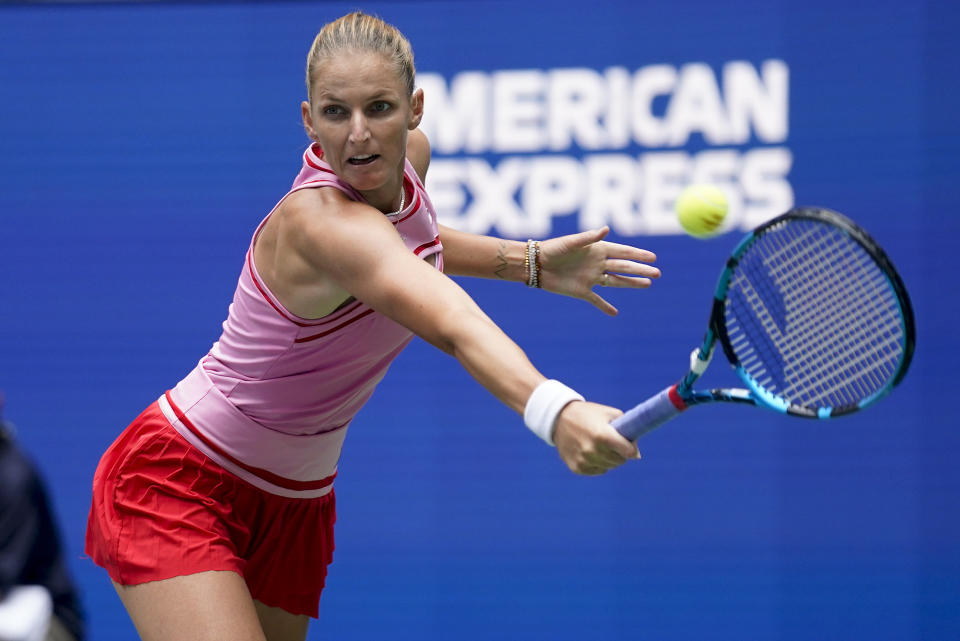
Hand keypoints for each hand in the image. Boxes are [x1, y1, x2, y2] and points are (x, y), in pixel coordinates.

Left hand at [539, 227, 659, 315]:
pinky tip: (615, 313)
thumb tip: (606, 229)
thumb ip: (589, 237)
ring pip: (616, 282)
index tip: (652, 257)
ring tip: (648, 284)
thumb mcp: (571, 242)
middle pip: (624, 268)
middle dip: (640, 270)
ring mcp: (591, 278)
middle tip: (657, 273)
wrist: (536, 264)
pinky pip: (597, 300)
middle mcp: (598, 264)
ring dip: (632, 283)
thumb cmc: (553, 249)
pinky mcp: (582, 291)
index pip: (622, 252)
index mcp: (597, 249)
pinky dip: (605, 307)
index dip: (637, 254)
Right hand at [552, 401, 639, 474]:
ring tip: (600, 445)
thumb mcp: (609, 414)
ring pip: (609, 467)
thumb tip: (636, 455)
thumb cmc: (588, 414)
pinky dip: (598, 463)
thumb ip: (627, 430)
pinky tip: (590, 452)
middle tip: (612, 443)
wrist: (558, 418)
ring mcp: (583, 460)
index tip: (630, 445)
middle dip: (620, 453)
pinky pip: (597, 471)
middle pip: (620, 461)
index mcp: (602, 435)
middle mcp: (592, 450)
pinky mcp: (576, 468)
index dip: (632, 449)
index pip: (628, 452)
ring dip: (609, 458)